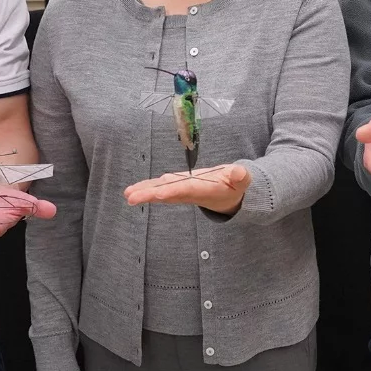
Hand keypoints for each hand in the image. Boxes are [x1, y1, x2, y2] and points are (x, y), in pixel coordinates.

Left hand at [125, 163, 250, 214]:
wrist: (231, 197)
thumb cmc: (235, 186)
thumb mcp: (242, 180)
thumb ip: (241, 177)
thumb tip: (240, 172)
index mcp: (204, 189)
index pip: (185, 190)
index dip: (172, 191)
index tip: (157, 193)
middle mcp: (190, 192)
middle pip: (167, 193)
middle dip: (149, 195)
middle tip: (131, 198)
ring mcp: (182, 191)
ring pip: (161, 191)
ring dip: (144, 192)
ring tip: (128, 194)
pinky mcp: (179, 188)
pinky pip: (161, 188)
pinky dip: (148, 188)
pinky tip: (134, 190)